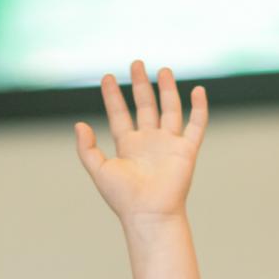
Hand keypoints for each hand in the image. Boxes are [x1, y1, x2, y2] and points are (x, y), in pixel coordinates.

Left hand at [75, 61, 207, 224]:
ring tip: (163, 70)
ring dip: (167, 90)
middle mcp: (149, 142)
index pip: (119, 114)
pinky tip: (198, 90)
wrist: (149, 214)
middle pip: (145, 106)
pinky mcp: (186, 151)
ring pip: (170, 109)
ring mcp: (169, 144)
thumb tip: (79, 124)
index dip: (112, 96)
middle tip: (136, 63)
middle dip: (140, 85)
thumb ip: (86, 148)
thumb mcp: (98, 170)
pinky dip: (199, 108)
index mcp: (128, 146)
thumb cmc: (123, 198)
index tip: (107, 77)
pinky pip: (196, 125)